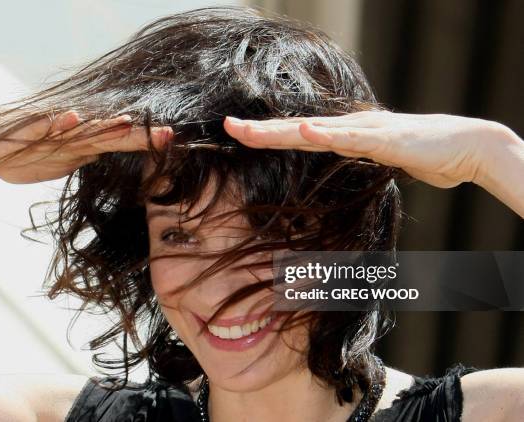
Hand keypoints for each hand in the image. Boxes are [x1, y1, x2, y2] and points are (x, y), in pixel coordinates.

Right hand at [0, 110, 173, 185]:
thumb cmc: (24, 155)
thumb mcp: (64, 162)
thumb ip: (87, 154)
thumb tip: (108, 154)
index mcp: (85, 142)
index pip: (123, 142)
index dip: (149, 144)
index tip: (178, 146)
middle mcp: (74, 131)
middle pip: (111, 132)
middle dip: (139, 133)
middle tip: (170, 133)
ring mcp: (51, 127)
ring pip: (83, 125)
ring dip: (106, 124)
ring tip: (129, 123)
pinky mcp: (26, 127)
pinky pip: (42, 123)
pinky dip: (57, 122)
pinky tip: (72, 118)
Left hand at [223, 110, 512, 188]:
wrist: (466, 146)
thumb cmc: (422, 153)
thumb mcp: (378, 157)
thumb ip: (356, 156)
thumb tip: (336, 159)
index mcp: (344, 134)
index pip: (297, 134)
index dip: (266, 134)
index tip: (237, 133)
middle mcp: (349, 128)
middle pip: (296, 129)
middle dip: (260, 131)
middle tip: (227, 127)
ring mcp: (366, 131)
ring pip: (315, 131)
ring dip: (281, 131)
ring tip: (249, 131)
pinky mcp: (387, 139)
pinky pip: (353, 138)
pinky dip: (328, 135)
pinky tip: (306, 132)